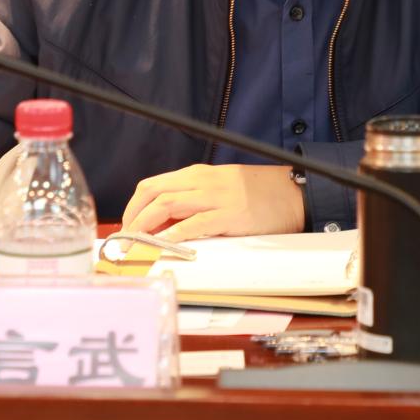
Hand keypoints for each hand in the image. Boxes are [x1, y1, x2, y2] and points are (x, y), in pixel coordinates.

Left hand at [120, 164, 304, 243]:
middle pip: (153, 194)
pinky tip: (162, 244)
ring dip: (145, 226)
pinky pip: (194, 224)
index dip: (133, 206)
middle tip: (125, 239)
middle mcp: (202, 181)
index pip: (152, 185)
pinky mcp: (230, 215)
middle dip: (132, 217)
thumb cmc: (259, 194)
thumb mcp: (221, 189)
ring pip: (167, 205)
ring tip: (135, 245)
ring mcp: (216, 197)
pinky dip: (173, 235)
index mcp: (198, 174)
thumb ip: (195, 200)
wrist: (294, 192)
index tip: (126, 226)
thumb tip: (166, 224)